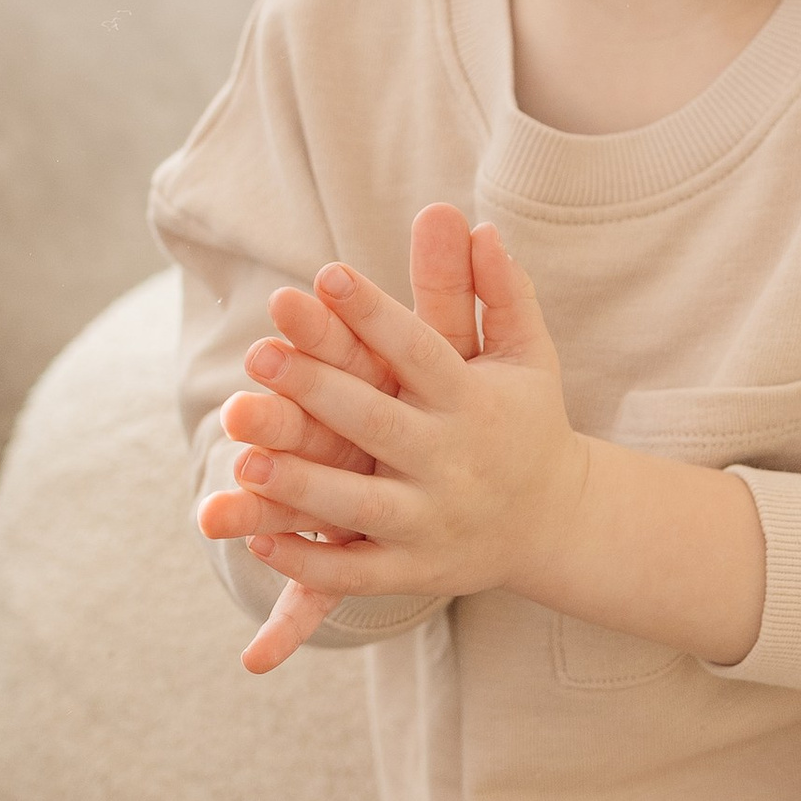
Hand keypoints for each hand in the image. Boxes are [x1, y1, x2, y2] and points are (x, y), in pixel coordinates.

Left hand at [202, 205, 483, 671]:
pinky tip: (259, 542)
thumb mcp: (527, 355)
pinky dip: (309, 564)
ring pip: (360, 505)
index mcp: (474, 402)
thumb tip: (482, 226)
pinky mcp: (417, 570)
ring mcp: (433, 521)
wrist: (556, 521)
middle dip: (316, 391)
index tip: (324, 274)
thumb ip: (502, 293)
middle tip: (257, 357)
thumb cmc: (527, 422)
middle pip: (378, 423)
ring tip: (243, 460)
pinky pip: (356, 573)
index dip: (373, 312)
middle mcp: (453, 461)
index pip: (420, 350)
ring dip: (301, 486)